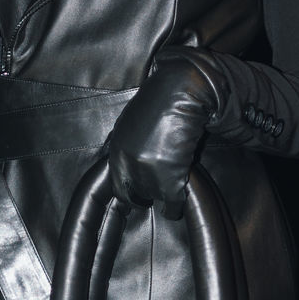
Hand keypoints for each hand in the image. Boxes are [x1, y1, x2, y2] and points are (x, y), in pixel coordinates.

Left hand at [108, 49, 227, 219]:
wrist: (181, 93)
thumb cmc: (160, 101)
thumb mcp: (131, 122)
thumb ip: (128, 144)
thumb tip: (133, 159)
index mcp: (117, 149)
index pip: (117, 184)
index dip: (128, 190)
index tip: (136, 194)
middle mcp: (129, 163)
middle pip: (133, 195)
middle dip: (143, 197)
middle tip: (151, 198)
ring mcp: (149, 172)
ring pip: (155, 198)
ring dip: (162, 197)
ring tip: (169, 194)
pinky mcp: (170, 179)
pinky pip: (173, 203)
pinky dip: (177, 206)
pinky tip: (178, 204)